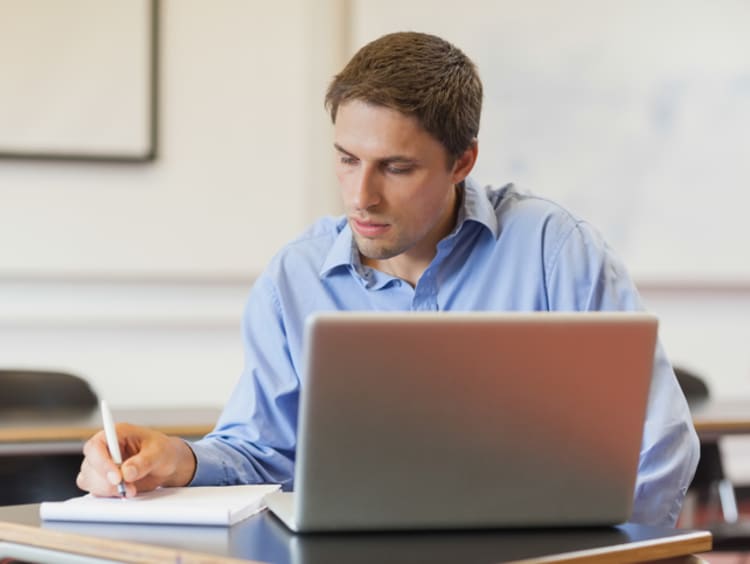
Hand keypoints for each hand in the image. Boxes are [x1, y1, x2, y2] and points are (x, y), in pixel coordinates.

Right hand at [77, 423, 196, 496]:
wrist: (169, 465)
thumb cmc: (163, 451)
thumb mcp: (159, 453)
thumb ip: (143, 462)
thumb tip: (126, 472)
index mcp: (117, 434)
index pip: (96, 446)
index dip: (101, 462)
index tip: (117, 478)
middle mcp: (106, 448)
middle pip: (89, 465)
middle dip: (106, 481)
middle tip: (127, 487)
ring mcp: (102, 465)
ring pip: (89, 480)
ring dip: (107, 489)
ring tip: (131, 490)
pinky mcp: (104, 480)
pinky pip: (96, 490)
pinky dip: (109, 495)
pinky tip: (126, 492)